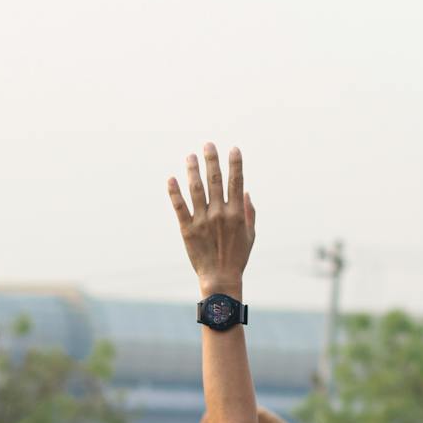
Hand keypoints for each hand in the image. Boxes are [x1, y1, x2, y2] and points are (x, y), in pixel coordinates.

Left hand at [167, 143, 254, 293]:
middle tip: (208, 144)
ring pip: (196, 189)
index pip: (236, 182)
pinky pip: (180, 207)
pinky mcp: (187, 229)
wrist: (220, 278)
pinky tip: (172, 178)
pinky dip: (175, 192)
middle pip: (215, 181)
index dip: (236, 164)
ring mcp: (202, 221)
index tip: (234, 149)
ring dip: (193, 170)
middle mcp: (219, 214)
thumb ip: (249, 211)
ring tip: (190, 156)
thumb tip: (244, 191)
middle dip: (212, 160)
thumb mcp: (250, 234)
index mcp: (236, 214)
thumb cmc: (237, 257)